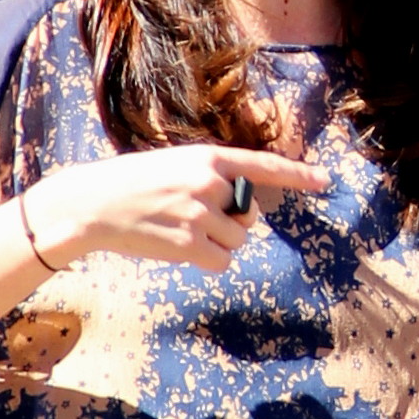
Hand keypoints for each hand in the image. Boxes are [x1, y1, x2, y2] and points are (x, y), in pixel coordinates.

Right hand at [24, 145, 328, 277]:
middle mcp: (209, 183)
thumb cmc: (133, 184)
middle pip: (248, 216)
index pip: (262, 166)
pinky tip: (180, 249)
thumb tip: (241, 210)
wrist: (93, 204)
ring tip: (179, 230)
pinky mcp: (189, 243)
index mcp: (207, 158)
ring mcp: (200, 214)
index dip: (297, 174)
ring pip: (236, 241)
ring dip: (216, 243)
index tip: (325, 180)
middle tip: (192, 217)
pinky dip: (208, 260)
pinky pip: (221, 260)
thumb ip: (211, 181)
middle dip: (230, 223)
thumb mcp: (176, 166)